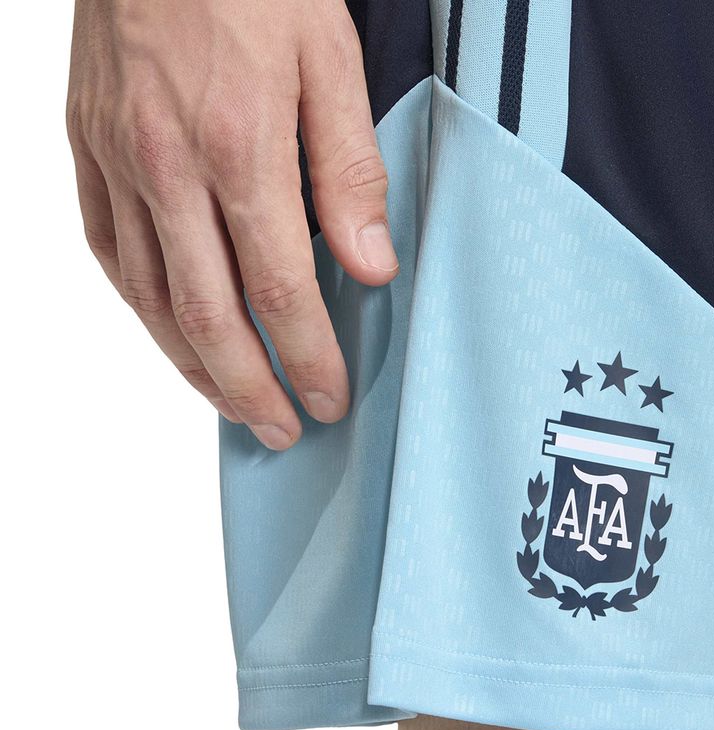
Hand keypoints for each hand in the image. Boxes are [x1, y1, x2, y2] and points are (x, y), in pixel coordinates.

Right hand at [66, 0, 397, 448]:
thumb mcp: (330, 58)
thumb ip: (348, 171)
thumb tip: (369, 265)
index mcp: (238, 145)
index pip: (280, 287)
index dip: (306, 356)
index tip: (328, 398)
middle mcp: (167, 167)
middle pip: (210, 315)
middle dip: (250, 387)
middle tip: (281, 431)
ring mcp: (117, 163)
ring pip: (153, 299)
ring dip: (194, 367)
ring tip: (232, 408)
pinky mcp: (87, 152)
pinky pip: (110, 254)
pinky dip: (144, 312)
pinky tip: (173, 341)